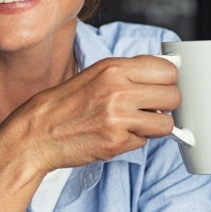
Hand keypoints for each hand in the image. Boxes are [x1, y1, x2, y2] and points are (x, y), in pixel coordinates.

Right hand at [4, 55, 180, 174]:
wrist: (37, 132)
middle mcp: (118, 90)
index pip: (167, 70)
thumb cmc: (65, 103)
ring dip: (155, 126)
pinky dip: (135, 140)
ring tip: (134, 122)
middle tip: (149, 107)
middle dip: (165, 104)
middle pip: (173, 96)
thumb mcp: (95, 74)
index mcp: (113, 68)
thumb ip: (129, 72)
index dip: (168, 80)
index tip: (161, 86)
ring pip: (166, 123)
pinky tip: (116, 134)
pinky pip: (145, 142)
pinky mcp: (117, 143)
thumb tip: (168, 72)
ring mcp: (118, 118)